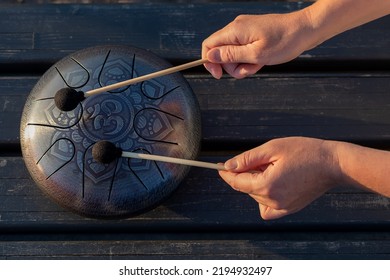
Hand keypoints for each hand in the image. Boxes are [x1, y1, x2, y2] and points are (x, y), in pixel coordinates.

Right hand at [202, 11, 314, 78]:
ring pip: (233, 53)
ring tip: (258, 64)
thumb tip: (210, 56)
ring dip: (243, 64)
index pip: (209, 45)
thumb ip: (230, 55)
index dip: (210, 63)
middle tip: (249, 69)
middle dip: (232, 66)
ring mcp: (245, 30)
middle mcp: (237, 28)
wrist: (305, 30)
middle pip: (220, 52)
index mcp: (235, 30)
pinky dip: (250, 59)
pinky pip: (243, 50)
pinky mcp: (252, 34)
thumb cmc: (284, 41)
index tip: (219, 75)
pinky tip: (261, 60)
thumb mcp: (255, 54)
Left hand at [219, 137, 340, 219]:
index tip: (219, 166)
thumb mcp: (273, 148)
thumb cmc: (305, 152)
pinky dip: (263, 198)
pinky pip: (266, 208)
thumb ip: (247, 159)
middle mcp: (272, 201)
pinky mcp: (289, 209)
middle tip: (261, 158)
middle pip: (245, 188)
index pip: (237, 182)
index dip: (226, 173)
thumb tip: (228, 166)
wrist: (333, 164)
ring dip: (256, 182)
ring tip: (274, 167)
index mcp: (267, 185)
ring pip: (255, 196)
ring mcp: (281, 208)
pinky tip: (272, 184)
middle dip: (245, 173)